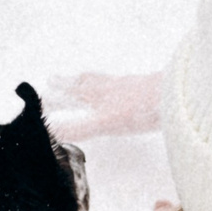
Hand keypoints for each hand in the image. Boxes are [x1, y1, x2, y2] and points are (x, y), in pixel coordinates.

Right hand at [43, 71, 161, 138]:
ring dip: (87, 79)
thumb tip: (48, 133)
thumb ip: (77, 127)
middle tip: (52, 80)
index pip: (68, 96)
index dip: (53, 100)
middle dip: (65, 85)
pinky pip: (122, 82)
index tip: (38, 102)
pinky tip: (119, 85)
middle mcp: (107, 87)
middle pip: (81, 84)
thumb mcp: (103, 123)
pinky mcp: (143, 86)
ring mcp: (126, 86)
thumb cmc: (140, 108)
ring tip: (80, 78)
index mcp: (95, 94)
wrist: (173, 95)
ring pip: (101, 80)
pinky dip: (112, 82)